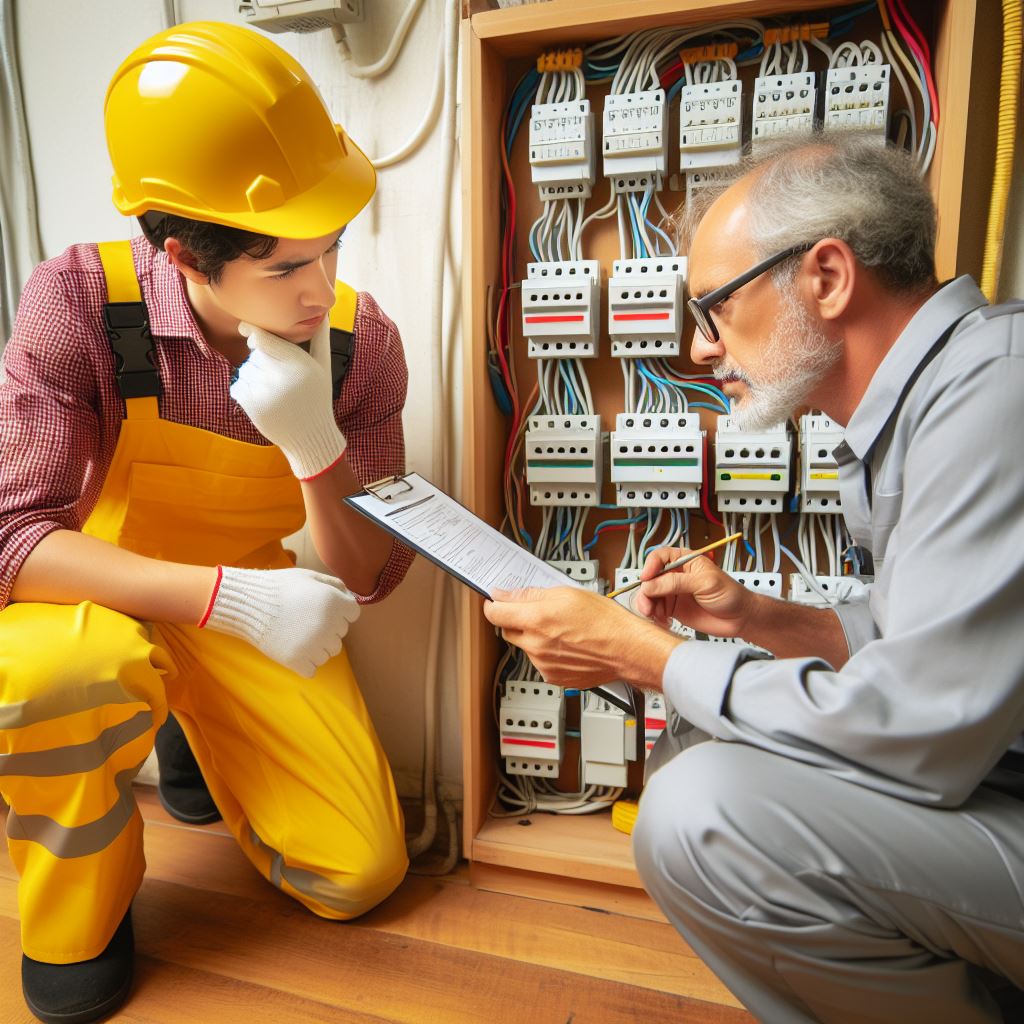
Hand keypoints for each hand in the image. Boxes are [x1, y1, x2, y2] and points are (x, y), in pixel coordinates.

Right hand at [199, 565, 359, 677]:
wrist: (249, 604)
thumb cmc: (280, 587)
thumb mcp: (310, 576)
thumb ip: (335, 585)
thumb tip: (350, 596)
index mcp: (334, 603)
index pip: (353, 614)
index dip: (339, 610)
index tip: (320, 608)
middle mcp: (329, 626)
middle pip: (340, 634)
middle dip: (327, 628)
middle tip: (303, 619)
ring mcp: (314, 645)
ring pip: (329, 653)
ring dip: (318, 646)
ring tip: (296, 633)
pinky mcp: (298, 661)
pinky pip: (313, 669)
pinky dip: (304, 662)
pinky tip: (292, 647)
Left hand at [230, 319, 346, 480]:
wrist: (310, 437)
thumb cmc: (317, 398)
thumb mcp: (324, 367)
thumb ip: (320, 338)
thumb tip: (323, 313)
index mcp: (298, 364)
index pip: (261, 338)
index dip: (251, 331)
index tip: (246, 329)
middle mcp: (280, 377)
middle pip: (254, 353)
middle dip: (261, 359)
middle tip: (280, 377)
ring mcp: (264, 392)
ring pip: (246, 369)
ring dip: (255, 376)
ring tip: (276, 392)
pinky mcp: (252, 406)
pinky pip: (238, 385)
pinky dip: (246, 391)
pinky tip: (265, 401)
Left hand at [483, 586, 679, 688]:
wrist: (627, 650)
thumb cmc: (605, 621)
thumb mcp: (567, 593)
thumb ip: (530, 594)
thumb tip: (506, 594)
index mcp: (536, 619)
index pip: (494, 613)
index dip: (493, 604)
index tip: (497, 600)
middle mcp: (535, 645)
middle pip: (507, 630)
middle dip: (516, 620)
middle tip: (537, 612)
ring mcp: (543, 664)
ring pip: (526, 646)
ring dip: (535, 637)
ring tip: (562, 630)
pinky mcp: (553, 677)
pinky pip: (540, 662)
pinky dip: (547, 653)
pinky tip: (567, 645)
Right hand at [634, 545, 752, 636]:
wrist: (740, 618)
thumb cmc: (729, 594)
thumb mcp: (704, 583)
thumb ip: (676, 582)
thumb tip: (650, 584)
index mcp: (684, 561)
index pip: (659, 557)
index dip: (650, 566)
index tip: (646, 578)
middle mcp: (675, 575)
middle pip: (650, 578)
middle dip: (645, 591)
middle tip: (647, 605)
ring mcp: (673, 592)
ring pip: (650, 595)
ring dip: (646, 605)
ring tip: (652, 615)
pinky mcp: (673, 609)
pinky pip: (656, 610)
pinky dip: (653, 616)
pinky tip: (662, 621)